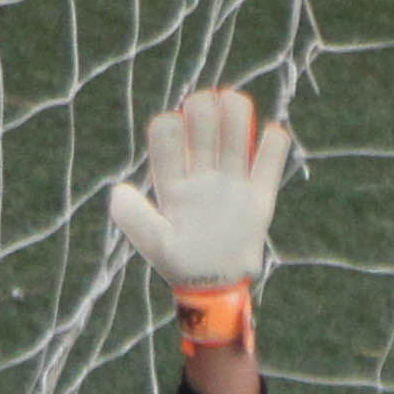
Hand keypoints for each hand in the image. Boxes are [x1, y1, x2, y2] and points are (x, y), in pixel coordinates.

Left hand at [105, 85, 293, 293]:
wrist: (215, 287)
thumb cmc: (179, 264)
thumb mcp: (154, 244)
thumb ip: (134, 218)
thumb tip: (118, 190)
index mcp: (174, 180)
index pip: (167, 135)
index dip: (169, 124)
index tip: (174, 129)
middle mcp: (202, 174)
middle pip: (203, 122)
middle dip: (204, 106)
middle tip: (208, 108)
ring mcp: (231, 181)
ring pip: (236, 132)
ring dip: (237, 111)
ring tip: (236, 106)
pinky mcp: (259, 195)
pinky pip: (270, 161)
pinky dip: (274, 143)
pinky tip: (271, 133)